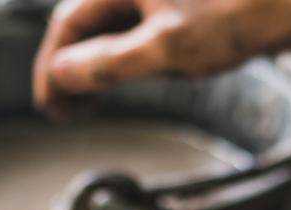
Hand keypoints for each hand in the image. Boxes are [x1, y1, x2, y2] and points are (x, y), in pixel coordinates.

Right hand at [33, 0, 290, 113]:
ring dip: (101, 60)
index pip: (68, 22)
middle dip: (74, 67)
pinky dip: (130, 49)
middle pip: (88, 20)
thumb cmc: (241, 14)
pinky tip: (140, 73)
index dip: (52, 69)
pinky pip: (142, 21)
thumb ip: (108, 63)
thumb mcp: (167, 48)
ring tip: (97, 101)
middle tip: (68, 113)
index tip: (50, 108)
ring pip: (116, 22)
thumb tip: (62, 75)